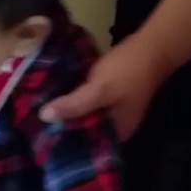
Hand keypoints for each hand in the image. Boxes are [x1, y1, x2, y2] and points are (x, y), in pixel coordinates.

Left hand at [39, 35, 176, 140]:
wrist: (154, 45)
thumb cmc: (128, 70)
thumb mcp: (99, 90)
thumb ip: (74, 105)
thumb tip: (43, 117)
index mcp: (116, 133)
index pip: (85, 146)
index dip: (63, 141)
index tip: (40, 136)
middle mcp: (117, 128)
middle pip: (85, 132)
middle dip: (64, 127)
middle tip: (36, 123)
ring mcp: (116, 113)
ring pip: (87, 118)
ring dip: (69, 114)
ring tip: (42, 112)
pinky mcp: (113, 98)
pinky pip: (90, 105)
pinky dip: (77, 102)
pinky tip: (60, 98)